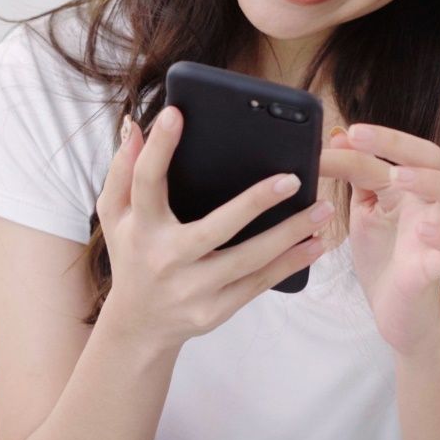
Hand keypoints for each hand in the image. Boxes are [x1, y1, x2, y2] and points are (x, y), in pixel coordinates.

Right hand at [95, 106, 335, 352]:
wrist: (138, 326)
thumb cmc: (133, 255)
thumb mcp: (116, 216)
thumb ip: (123, 171)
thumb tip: (134, 127)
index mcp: (141, 229)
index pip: (146, 183)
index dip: (159, 148)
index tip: (176, 113)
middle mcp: (166, 260)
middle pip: (215, 228)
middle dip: (255, 202)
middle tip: (293, 178)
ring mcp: (192, 290)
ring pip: (249, 260)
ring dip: (291, 234)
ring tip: (323, 208)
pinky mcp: (214, 311)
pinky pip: (259, 283)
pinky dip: (291, 263)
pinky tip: (315, 244)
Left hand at [319, 124, 439, 357]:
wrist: (395, 313)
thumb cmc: (384, 256)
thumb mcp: (363, 211)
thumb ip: (355, 176)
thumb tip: (336, 138)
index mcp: (412, 188)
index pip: (405, 150)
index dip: (378, 138)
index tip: (346, 132)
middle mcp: (431, 205)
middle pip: (436, 159)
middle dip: (401, 145)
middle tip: (361, 139)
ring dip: (434, 181)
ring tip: (398, 178)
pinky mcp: (439, 269)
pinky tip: (424, 232)